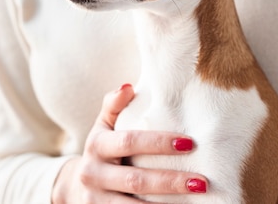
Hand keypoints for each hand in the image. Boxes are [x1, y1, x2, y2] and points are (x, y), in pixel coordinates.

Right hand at [52, 83, 207, 202]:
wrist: (75, 187)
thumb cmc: (101, 151)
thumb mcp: (102, 127)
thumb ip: (113, 107)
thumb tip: (128, 86)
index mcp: (96, 145)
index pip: (129, 141)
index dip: (159, 142)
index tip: (190, 143)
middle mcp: (93, 173)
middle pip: (136, 179)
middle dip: (171, 181)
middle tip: (202, 182)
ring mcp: (96, 199)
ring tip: (196, 201)